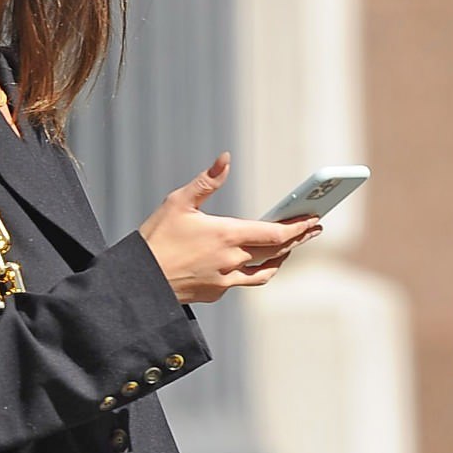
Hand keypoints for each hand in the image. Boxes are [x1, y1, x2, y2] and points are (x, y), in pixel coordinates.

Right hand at [140, 153, 319, 304]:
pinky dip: (251, 271)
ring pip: (264, 273)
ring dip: (279, 260)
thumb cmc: (155, 239)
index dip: (298, 228)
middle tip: (313, 230)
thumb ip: (206, 181)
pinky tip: (250, 262)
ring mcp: (224, 281)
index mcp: (226, 235)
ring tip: (288, 249)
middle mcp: (231, 261)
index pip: (275, 234)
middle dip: (297, 240)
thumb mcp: (178, 203)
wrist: (137, 283)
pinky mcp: (214, 294)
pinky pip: (241, 283)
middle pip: (276, 253)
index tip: (315, 220)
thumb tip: (225, 158)